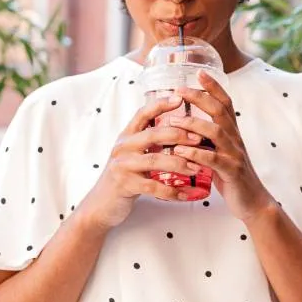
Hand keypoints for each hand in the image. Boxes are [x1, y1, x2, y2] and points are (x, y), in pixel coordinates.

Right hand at [75, 96, 204, 232]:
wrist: (101, 203)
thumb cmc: (125, 176)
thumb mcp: (134, 153)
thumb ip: (150, 142)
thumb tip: (181, 130)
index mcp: (127, 135)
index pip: (143, 113)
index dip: (161, 104)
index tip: (180, 97)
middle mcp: (123, 147)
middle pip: (153, 134)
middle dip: (179, 135)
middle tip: (199, 138)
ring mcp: (122, 165)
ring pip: (154, 160)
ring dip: (179, 164)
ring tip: (197, 168)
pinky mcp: (125, 185)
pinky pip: (152, 186)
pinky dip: (171, 191)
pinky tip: (184, 194)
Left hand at [168, 70, 276, 222]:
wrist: (252, 202)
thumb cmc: (231, 176)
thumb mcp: (220, 152)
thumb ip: (207, 139)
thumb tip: (186, 125)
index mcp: (232, 132)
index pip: (225, 102)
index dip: (213, 86)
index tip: (199, 71)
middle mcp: (235, 139)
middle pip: (220, 111)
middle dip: (200, 98)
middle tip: (180, 89)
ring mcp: (234, 154)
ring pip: (216, 132)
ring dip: (194, 124)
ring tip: (173, 121)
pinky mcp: (231, 171)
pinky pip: (213, 160)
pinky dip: (196, 154)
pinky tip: (180, 152)